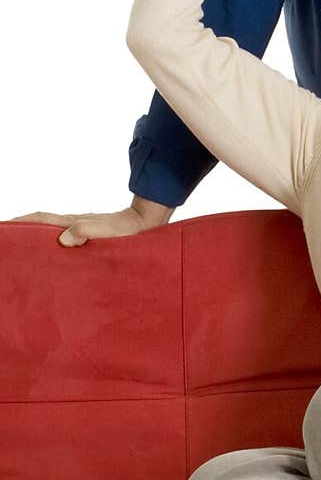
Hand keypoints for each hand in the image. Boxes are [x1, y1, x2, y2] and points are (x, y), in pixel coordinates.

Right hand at [7, 198, 172, 246]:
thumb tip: (64, 239)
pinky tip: (53, 259)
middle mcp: (73, 225)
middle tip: (10, 246)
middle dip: (23, 232)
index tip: (6, 228)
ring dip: (36, 241)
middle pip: (41, 226)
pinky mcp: (89, 238)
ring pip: (51, 234)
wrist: (148, 223)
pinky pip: (64, 241)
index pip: (40, 220)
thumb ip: (87, 231)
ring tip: (24, 256)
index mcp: (73, 222)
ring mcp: (81, 231)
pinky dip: (52, 246)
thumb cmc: (130, 229)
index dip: (21, 223)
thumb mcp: (108, 231)